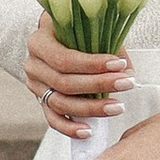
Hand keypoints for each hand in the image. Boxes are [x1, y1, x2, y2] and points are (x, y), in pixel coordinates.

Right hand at [24, 11, 130, 138]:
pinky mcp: (41, 101)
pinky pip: (53, 119)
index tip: (119, 65)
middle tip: (126, 84)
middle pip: (64, 83)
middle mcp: (33, 65)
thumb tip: (126, 72)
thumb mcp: (87, 28)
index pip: (64, 59)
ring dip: (91, 108)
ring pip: (60, 103)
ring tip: (117, 107)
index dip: (92, 64)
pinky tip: (89, 131)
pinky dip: (70, 128)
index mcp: (39, 42)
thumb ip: (105, 45)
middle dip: (98, 85)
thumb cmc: (76, 30)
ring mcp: (36, 86)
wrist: (57, 38)